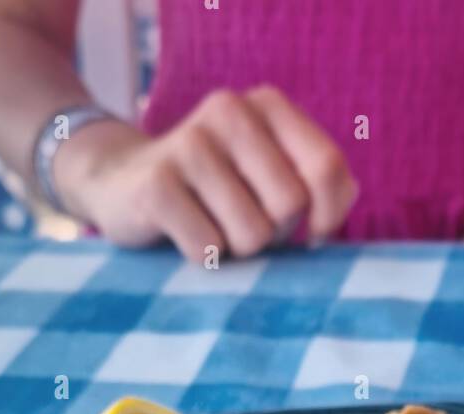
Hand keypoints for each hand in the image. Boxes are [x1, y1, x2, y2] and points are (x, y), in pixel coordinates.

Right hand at [53, 85, 356, 260]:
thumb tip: (342, 201)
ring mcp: (189, 144)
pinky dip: (203, 257)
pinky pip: (210, 249)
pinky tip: (184, 233)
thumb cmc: (215, 191)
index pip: (327, 167)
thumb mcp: (270, 174)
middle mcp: (229, 111)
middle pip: (290, 206)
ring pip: (252, 235)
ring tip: (213, 226)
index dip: (329, 215)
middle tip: (243, 222)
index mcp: (266, 105)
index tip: (314, 234)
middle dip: (274, 233)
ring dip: (237, 249)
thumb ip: (320, 183)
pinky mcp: (156, 184)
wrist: (122, 182)